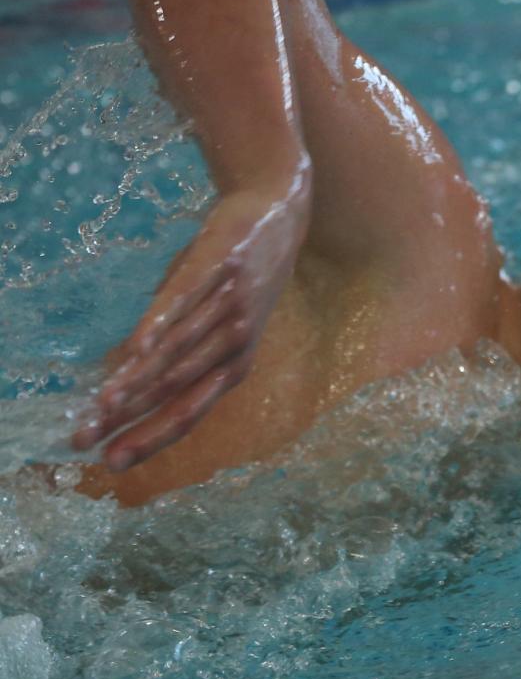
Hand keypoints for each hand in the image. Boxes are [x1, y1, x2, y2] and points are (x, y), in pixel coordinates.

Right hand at [72, 179, 309, 470]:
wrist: (278, 217)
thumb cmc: (234, 282)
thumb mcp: (211, 324)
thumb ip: (174, 356)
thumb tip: (121, 383)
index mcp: (234, 365)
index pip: (187, 411)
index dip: (149, 437)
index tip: (109, 461)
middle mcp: (236, 340)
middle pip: (176, 387)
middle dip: (130, 417)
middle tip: (84, 438)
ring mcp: (231, 303)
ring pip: (178, 349)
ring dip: (138, 379)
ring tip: (103, 402)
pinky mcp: (221, 265)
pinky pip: (187, 298)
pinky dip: (162, 322)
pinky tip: (138, 345)